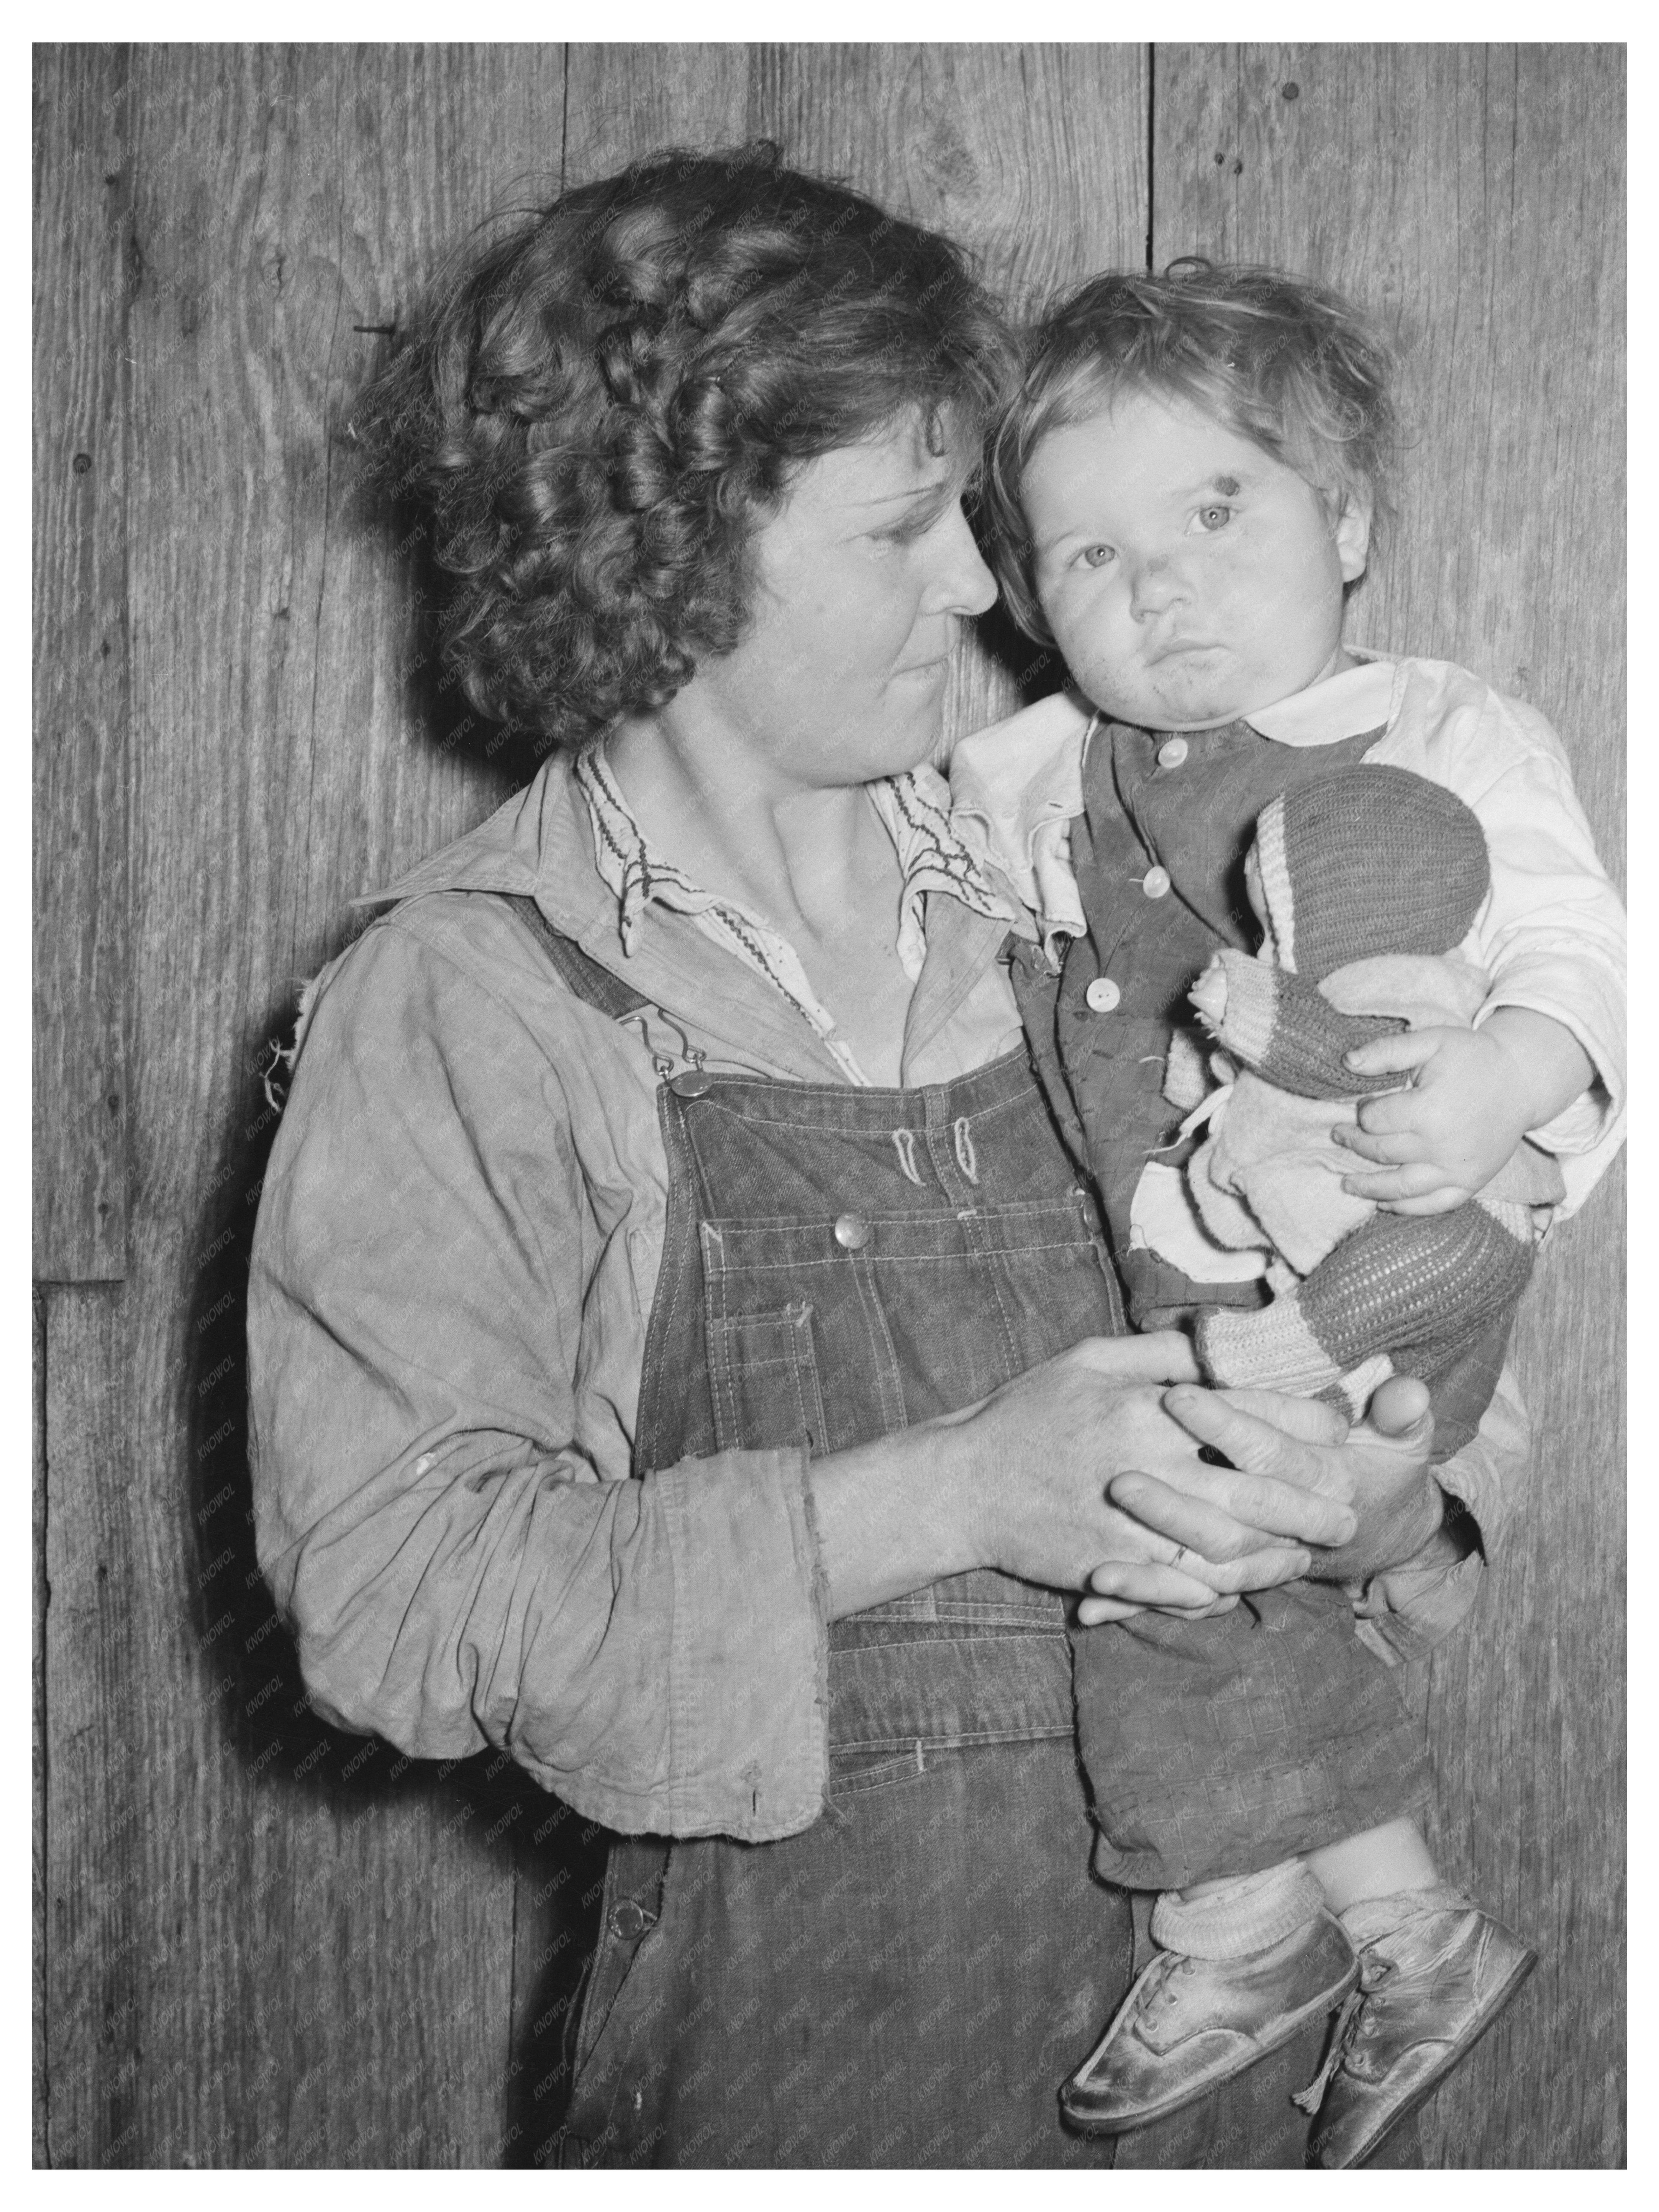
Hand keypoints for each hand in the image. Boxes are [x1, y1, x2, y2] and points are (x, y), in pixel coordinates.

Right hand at [953, 1335, 1311, 1613]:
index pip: (1248, 1413)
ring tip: (1310, 1552)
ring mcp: (1132, 1522)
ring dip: (1278, 1551)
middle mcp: (1149, 1464)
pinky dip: (1225, 1587)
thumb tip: (1219, 1339)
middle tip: (1351, 1511)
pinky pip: (1184, 1584)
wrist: (963, 1485)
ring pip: (1228, 1543)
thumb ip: (1160, 1351)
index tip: (1339, 1428)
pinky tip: (1248, 1585)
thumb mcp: (1090, 1360)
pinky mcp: (1115, 1566)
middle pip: (1254, 1487)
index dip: (1303, 1422)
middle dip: (1312, 1500)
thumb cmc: (1029, 1414)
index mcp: (1149, 1407)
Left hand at [1117, 1371, 1441, 1588]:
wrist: (1378, 1529)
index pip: (1272, 1455)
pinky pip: (1182, 1604)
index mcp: (1326, 1484)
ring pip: (1201, 1575)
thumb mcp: (1401, 1441)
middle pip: (1228, 1522)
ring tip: (1098, 1560)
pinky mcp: (1228, 1583)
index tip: (1176, 1396)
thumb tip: (1408, 1390)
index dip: (1226, 1426)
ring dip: (1149, 1574)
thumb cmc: (1378, 1469)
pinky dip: (1137, 1605)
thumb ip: (1400, 1414)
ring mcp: (1257, 1563)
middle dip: (1173, 1502)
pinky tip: (1088, 1607)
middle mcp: (1290, 1533)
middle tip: (1118, 1479)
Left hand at [1332, 1025, 1529, 1211]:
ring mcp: (1457, 1169)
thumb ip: (1388, 1051)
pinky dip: (1407, 1208)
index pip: (1375, 1120)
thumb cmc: (1474, 1058)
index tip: (1361, 1107)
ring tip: (1346, 1184)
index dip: (1361, 1113)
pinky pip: (1435, 1204)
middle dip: (1355, 1144)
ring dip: (1369, 1187)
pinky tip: (1385, 1204)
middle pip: (1382, 1152)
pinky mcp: (1471, 1182)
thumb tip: (1348, 1062)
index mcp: (1428, 1110)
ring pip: (1401, 1187)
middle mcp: (1441, 1146)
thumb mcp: (1432, 1041)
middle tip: (1339, 1136)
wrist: (1522, 1081)